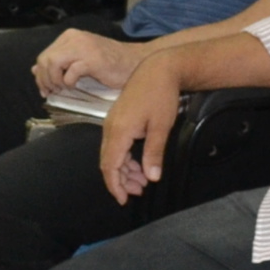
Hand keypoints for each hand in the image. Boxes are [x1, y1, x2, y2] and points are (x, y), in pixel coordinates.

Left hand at [33, 27, 145, 98]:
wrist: (134, 62)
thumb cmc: (108, 64)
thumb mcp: (78, 61)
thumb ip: (58, 63)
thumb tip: (35, 69)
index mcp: (69, 36)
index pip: (44, 55)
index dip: (41, 75)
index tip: (46, 89)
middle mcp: (74, 38)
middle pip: (45, 59)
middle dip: (44, 79)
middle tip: (53, 92)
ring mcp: (83, 47)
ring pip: (53, 63)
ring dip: (55, 80)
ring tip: (65, 88)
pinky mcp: (92, 59)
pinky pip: (70, 72)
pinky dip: (69, 82)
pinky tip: (77, 85)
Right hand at [97, 57, 184, 201]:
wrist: (159, 69)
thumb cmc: (161, 95)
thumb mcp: (161, 126)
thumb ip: (154, 153)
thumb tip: (152, 178)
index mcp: (118, 131)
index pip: (110, 166)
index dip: (115, 186)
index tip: (124, 200)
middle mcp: (110, 128)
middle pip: (108, 162)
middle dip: (121, 181)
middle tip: (140, 192)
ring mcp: (112, 123)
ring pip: (112, 154)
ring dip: (124, 169)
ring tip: (143, 181)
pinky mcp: (118, 119)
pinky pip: (116, 144)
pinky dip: (125, 157)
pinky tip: (139, 163)